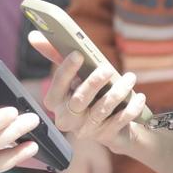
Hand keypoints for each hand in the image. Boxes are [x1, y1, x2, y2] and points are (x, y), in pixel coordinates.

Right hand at [34, 31, 148, 156]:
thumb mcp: (74, 75)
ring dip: (118, 92)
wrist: (111, 125)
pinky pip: (119, 121)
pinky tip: (139, 97)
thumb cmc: (89, 93)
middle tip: (107, 68)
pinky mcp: (105, 136)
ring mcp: (86, 130)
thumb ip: (56, 55)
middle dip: (93, 83)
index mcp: (55, 102)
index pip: (57, 86)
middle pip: (78, 100)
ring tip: (130, 77)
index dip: (66, 70)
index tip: (78, 55)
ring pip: (102, 109)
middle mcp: (67, 119)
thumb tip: (33, 36)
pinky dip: (131, 108)